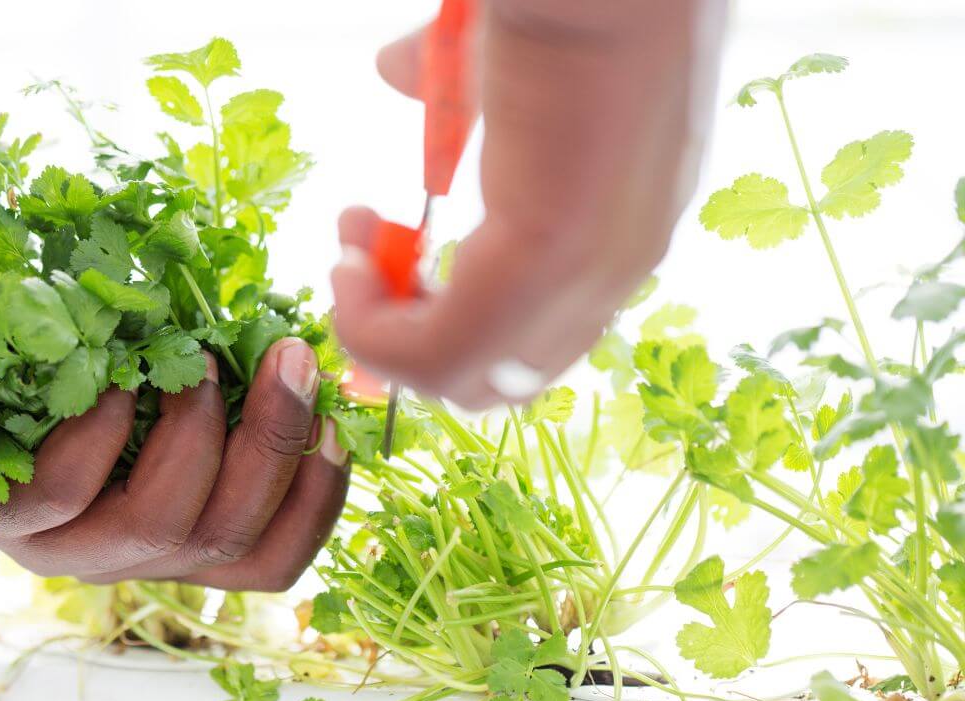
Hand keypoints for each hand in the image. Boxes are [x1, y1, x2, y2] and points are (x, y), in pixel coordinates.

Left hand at [0, 338, 348, 590]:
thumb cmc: (84, 384)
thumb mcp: (167, 396)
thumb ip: (230, 391)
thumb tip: (307, 353)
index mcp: (182, 544)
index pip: (272, 560)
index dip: (318, 500)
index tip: (338, 421)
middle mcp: (133, 561)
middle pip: (228, 539)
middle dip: (275, 443)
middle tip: (291, 359)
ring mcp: (68, 551)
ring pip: (160, 525)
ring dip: (198, 435)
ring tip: (200, 363)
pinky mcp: (3, 522)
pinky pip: (65, 491)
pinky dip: (102, 432)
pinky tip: (117, 382)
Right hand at [333, 0, 725, 408]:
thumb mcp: (499, 52)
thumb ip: (453, 84)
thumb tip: (394, 71)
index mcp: (616, 224)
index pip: (536, 332)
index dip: (445, 313)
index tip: (383, 251)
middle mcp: (615, 265)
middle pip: (504, 374)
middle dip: (409, 334)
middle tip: (359, 263)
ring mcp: (589, 270)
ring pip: (471, 381)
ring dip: (384, 337)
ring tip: (351, 261)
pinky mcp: (549, 256)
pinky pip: (444, 354)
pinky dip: (377, 331)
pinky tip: (352, 265)